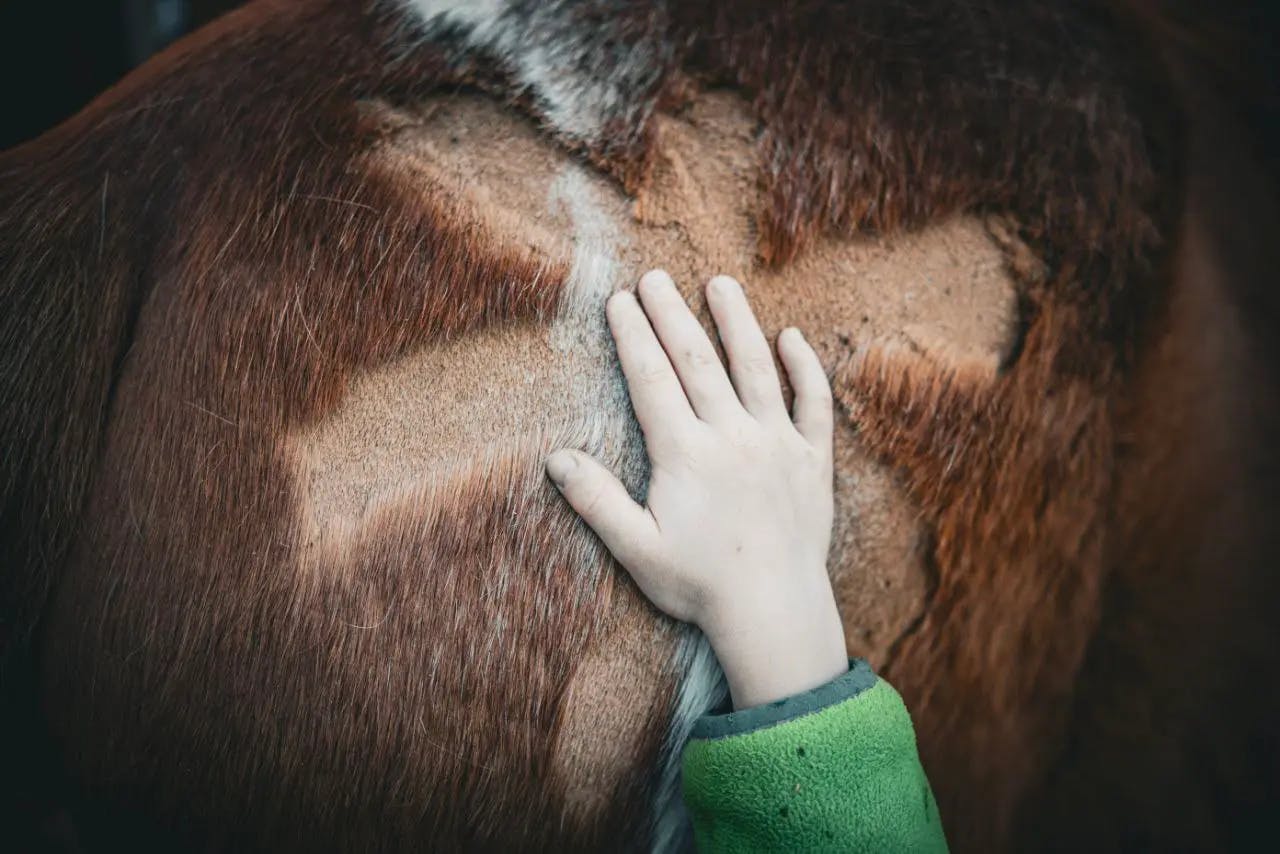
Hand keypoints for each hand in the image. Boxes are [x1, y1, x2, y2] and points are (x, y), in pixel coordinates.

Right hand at [545, 269, 846, 708]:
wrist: (774, 612)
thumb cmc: (700, 585)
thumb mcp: (637, 549)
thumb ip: (596, 500)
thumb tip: (555, 458)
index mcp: (685, 453)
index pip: (652, 379)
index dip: (633, 335)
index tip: (619, 299)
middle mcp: (732, 436)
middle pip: (698, 361)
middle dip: (672, 314)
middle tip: (655, 276)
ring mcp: (776, 443)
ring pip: (756, 368)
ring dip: (737, 322)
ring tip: (721, 284)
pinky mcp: (812, 460)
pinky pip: (813, 404)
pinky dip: (805, 369)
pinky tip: (792, 339)